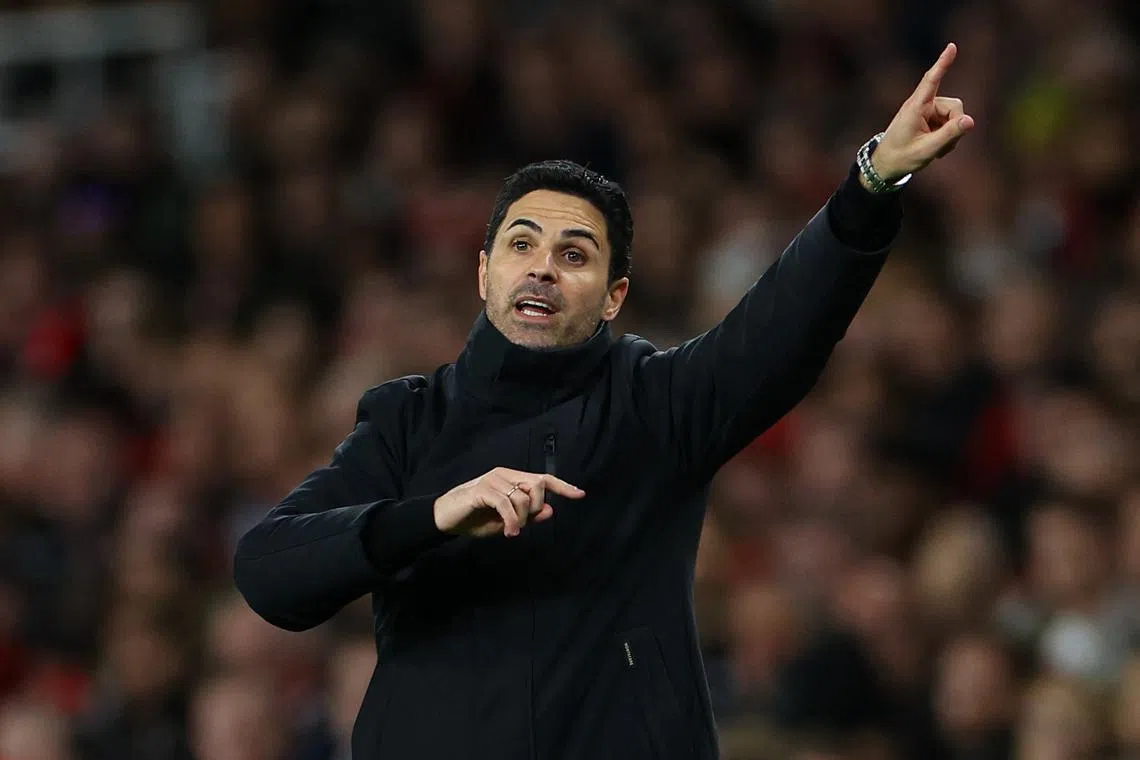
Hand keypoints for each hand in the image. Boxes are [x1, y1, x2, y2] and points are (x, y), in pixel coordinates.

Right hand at [433, 467, 584, 537]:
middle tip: (522, 524)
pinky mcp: (482, 490)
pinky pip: (506, 504)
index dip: (563, 487)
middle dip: (536, 508)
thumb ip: (527, 516)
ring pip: (522, 497)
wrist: (445, 519)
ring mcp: (493, 480)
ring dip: (521, 519)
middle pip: (537, 485)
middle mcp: (504, 475)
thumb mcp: (505, 521)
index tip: (580, 495)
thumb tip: (550, 511)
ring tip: (511, 531)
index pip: (543, 479)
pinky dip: (512, 521)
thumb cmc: (474, 519)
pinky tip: (508, 532)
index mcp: (512, 479)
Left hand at [870, 42, 975, 183]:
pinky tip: (937, 148)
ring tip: (937, 149)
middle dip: (955, 125)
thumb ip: (950, 134)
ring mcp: (927, 111)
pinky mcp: (931, 118)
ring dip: (951, 134)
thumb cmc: (902, 157)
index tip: (952, 46)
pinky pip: (950, 123)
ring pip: (954, 116)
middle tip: (943, 147)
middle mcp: (922, 105)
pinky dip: (947, 136)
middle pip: (954, 106)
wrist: (886, 165)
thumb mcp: (927, 149)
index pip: (931, 81)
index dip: (943, 63)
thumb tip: (970, 120)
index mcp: (916, 107)